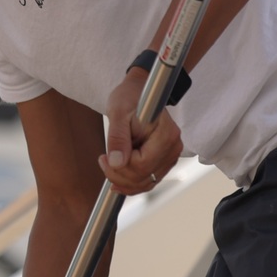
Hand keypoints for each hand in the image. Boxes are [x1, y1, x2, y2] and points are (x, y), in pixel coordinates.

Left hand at [101, 70, 183, 195]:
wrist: (139, 93)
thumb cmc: (129, 97)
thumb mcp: (118, 113)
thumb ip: (118, 138)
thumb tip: (116, 162)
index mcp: (165, 134)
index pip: (142, 164)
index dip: (120, 167)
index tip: (104, 156)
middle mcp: (173, 147)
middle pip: (144, 177)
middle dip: (118, 175)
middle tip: (103, 160)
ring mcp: (170, 156)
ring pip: (146, 183)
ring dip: (123, 181)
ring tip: (108, 165)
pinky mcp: (164, 161)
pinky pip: (148, 180)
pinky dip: (131, 182)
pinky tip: (117, 175)